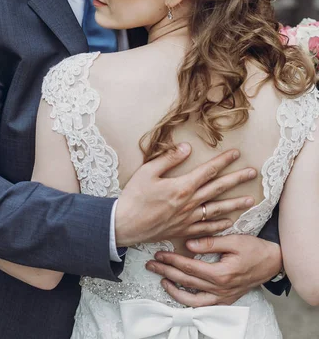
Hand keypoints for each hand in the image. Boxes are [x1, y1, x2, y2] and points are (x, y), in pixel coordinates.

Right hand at [115, 144, 256, 246]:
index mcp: (182, 187)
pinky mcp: (184, 231)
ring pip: (217, 210)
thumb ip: (169, 158)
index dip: (223, 161)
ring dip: (235, 204)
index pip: (208, 170)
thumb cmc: (134, 197)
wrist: (124, 225)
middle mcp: (189, 203)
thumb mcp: (148, 171)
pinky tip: (229, 222)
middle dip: (237, 179)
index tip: (236, 154)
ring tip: (251, 200)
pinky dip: (220, 225)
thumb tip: (186, 147)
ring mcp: (188, 219)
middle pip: (218, 189)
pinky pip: (207, 228)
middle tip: (253, 173)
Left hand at [147, 235, 281, 305]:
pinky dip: (187, 300)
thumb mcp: (234, 240)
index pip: (188, 267)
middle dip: (165, 272)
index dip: (171, 260)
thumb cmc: (254, 249)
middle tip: (151, 264)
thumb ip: (210, 242)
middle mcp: (220, 289)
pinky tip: (178, 291)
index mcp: (220, 274)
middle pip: (186, 282)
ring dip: (173, 289)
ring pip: (191, 299)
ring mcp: (222, 297)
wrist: (272, 263)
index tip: (159, 253)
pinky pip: (201, 305)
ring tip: (161, 279)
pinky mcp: (224, 300)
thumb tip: (188, 244)